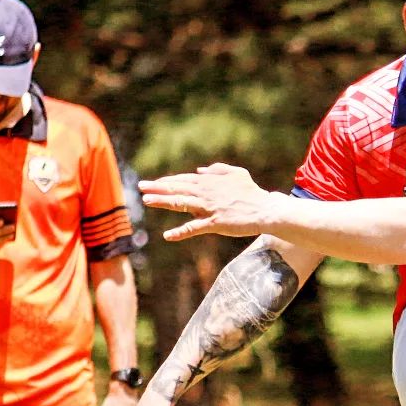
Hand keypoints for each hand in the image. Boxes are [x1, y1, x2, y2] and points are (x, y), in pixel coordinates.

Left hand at [139, 164, 273, 243]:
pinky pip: (194, 228)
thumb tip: (201, 170)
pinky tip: (167, 236)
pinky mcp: (215, 223)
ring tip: (147, 201)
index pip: (183, 180)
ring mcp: (209, 208)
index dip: (167, 181)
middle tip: (140, 186)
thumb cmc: (252, 192)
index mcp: (210, 182)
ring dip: (163, 202)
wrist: (265, 209)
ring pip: (181, 203)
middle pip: (178, 188)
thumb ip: (218, 169)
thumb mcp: (237, 173)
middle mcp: (206, 193)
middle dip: (157, 187)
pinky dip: (180, 232)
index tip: (153, 183)